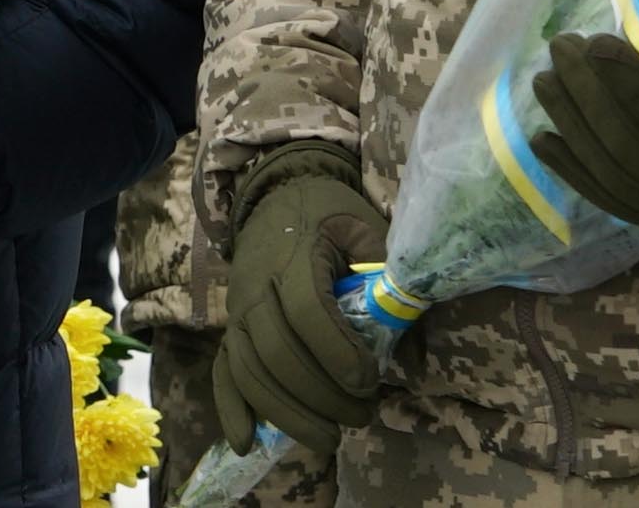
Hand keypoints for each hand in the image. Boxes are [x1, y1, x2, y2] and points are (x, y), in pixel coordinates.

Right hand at [214, 147, 386, 457]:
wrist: (277, 195)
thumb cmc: (330, 215)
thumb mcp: (369, 233)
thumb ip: (392, 288)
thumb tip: (416, 362)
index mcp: (292, 257)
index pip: (308, 313)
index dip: (338, 354)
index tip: (370, 381)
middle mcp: (255, 287)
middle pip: (277, 352)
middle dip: (321, 395)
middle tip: (362, 416)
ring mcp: (237, 310)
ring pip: (249, 370)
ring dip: (287, 413)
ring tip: (328, 438)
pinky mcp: (231, 327)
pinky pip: (222, 371)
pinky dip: (231, 409)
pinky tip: (248, 443)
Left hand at [530, 32, 638, 248]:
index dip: (629, 81)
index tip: (597, 42)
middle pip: (627, 144)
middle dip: (587, 93)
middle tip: (560, 47)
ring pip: (610, 170)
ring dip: (571, 124)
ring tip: (544, 80)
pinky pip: (612, 199)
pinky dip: (573, 171)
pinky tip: (542, 141)